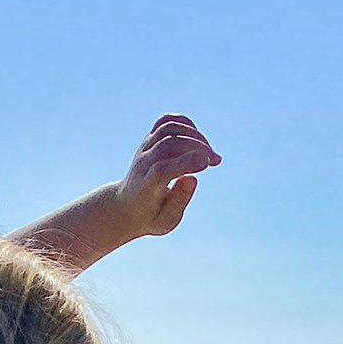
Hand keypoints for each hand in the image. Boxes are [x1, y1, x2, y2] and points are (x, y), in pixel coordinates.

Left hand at [115, 114, 221, 238]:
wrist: (126, 206)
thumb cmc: (150, 216)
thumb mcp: (165, 221)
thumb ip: (178, 202)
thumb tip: (192, 178)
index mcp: (145, 187)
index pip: (163, 168)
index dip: (186, 162)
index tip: (208, 162)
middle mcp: (142, 163)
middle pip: (167, 145)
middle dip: (196, 147)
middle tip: (216, 160)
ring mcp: (144, 149)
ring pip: (167, 129)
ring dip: (193, 135)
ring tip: (209, 151)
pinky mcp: (148, 140)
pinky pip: (165, 122)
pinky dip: (184, 123)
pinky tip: (197, 137)